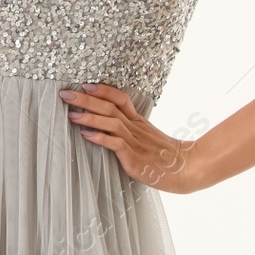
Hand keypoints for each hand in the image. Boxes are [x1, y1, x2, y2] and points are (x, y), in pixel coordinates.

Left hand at [59, 83, 209, 193]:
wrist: (188, 170)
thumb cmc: (165, 157)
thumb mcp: (147, 137)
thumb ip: (130, 129)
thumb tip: (106, 123)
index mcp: (139, 122)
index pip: (120, 99)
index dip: (103, 90)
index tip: (85, 84)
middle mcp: (136, 128)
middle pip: (110, 107)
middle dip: (86, 99)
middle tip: (66, 93)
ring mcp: (136, 143)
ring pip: (111, 122)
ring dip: (90, 117)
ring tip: (71, 114)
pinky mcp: (135, 159)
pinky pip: (116, 144)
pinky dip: (100, 138)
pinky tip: (86, 135)